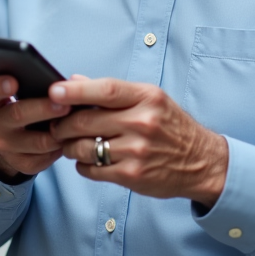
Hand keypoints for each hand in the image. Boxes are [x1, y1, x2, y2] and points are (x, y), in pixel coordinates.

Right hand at [0, 74, 69, 181]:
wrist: (8, 137)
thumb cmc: (21, 104)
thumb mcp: (17, 91)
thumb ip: (34, 81)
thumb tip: (67, 83)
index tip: (13, 82)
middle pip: (18, 115)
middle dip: (44, 109)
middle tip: (64, 105)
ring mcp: (4, 146)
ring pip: (37, 142)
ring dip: (59, 133)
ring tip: (76, 123)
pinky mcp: (19, 163)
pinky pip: (44, 159)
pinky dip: (59, 149)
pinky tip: (68, 139)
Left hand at [49, 76, 227, 207]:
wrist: (201, 162)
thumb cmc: (170, 126)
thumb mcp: (149, 99)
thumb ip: (111, 91)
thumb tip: (73, 80)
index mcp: (146, 97)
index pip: (104, 89)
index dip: (74, 90)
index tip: (53, 91)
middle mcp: (142, 122)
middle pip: (85, 120)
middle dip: (62, 124)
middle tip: (55, 125)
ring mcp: (137, 150)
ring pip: (84, 147)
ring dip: (69, 146)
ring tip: (71, 144)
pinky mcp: (132, 175)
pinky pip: (92, 169)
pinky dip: (83, 165)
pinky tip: (88, 160)